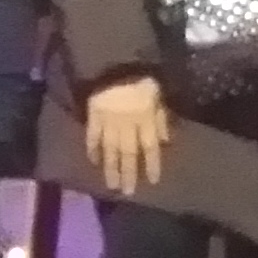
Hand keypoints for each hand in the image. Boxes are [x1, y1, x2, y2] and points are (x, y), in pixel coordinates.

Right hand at [85, 77, 169, 195]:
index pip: (149, 147)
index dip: (151, 164)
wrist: (113, 64)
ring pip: (110, 149)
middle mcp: (127, 125)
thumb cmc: (140, 78)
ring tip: (110, 185)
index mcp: (145, 119)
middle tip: (127, 192)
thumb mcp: (158, 94)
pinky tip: (94, 162)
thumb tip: (165, 140)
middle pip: (128, 153)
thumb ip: (161, 117)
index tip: (152, 181)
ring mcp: (108, 122)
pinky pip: (92, 136)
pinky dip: (93, 149)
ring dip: (111, 168)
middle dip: (128, 173)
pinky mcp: (93, 116)